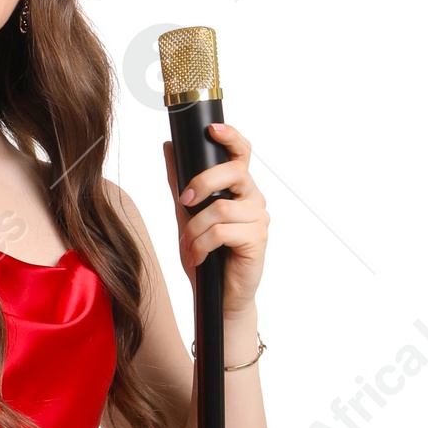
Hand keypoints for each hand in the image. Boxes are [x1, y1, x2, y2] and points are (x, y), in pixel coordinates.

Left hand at [165, 123, 268, 314]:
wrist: (218, 298)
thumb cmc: (207, 257)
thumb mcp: (186, 216)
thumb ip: (179, 183)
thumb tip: (169, 147)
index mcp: (239, 189)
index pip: (241, 153)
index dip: (230, 137)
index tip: (212, 129)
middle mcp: (253, 199)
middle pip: (233, 172)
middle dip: (203, 183)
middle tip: (184, 201)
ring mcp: (258, 219)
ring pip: (221, 208)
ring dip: (196, 229)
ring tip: (190, 247)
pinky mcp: (257, 240)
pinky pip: (222, 231)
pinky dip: (202, 245)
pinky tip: (199, 257)